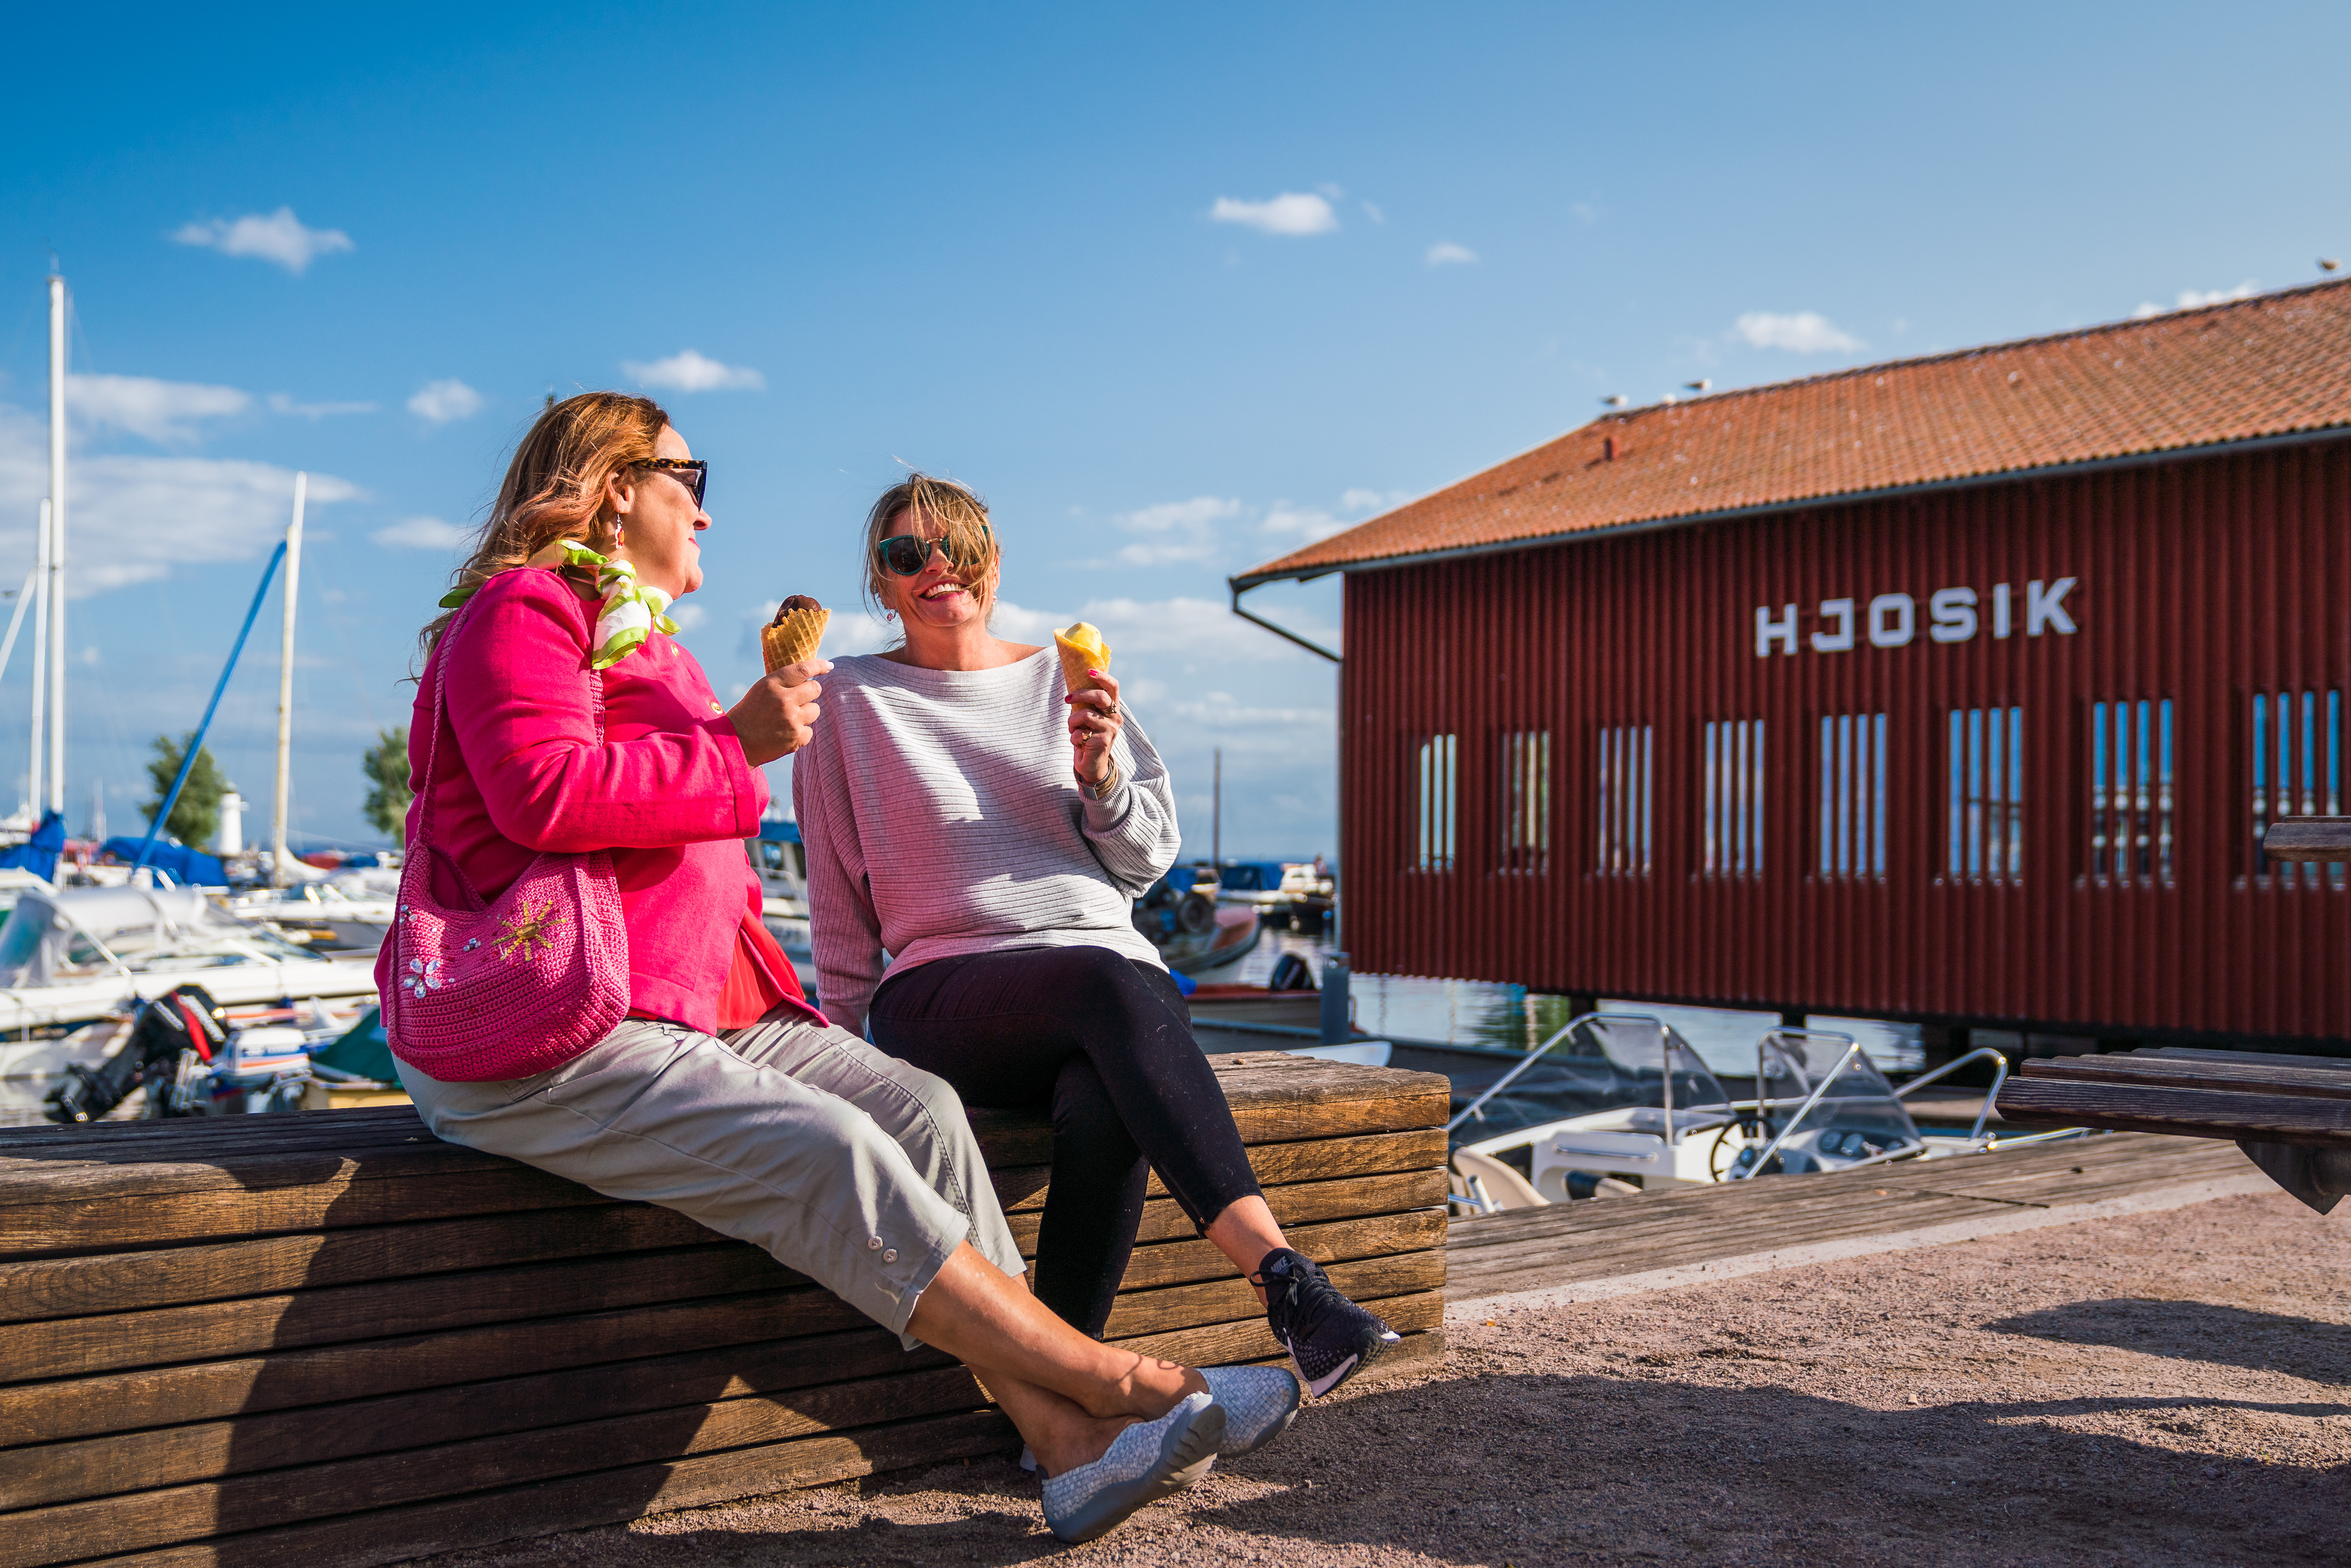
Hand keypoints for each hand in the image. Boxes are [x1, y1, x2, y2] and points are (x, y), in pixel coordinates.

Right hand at [729, 658, 829, 765]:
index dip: (819, 666)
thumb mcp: (762, 689)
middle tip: (799, 698)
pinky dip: (801, 731)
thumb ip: (783, 682)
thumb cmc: (750, 713)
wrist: (737, 742)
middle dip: (810, 692)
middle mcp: (784, 700)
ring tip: (788, 718)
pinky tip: (785, 732)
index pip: (803, 670)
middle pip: (815, 689)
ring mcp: (792, 720)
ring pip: (815, 709)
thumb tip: (810, 675)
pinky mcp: (797, 738)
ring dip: (806, 712)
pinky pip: (810, 729)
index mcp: (772, 684)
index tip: (828, 666)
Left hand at [1066, 668, 1121, 788]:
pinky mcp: (1103, 742)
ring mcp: (1111, 730)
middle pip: (1100, 697)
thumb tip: (1073, 686)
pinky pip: (1080, 733)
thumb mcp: (1088, 718)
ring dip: (1072, 722)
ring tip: (1072, 730)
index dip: (1102, 677)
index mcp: (1113, 709)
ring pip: (1085, 715)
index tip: (1089, 671)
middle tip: (1067, 699)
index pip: (1113, 687)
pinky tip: (1078, 743)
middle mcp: (1116, 718)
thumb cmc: (1088, 737)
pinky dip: (1074, 738)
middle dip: (1080, 695)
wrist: (1092, 765)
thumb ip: (1086, 704)